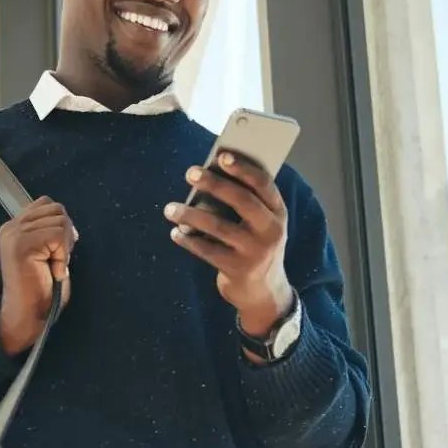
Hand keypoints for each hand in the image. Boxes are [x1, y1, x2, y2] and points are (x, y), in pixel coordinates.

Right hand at [0, 196, 77, 354]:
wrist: (27, 315)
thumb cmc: (40, 290)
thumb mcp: (46, 252)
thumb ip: (49, 231)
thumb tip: (65, 219)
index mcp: (14, 227)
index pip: (46, 203)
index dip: (61, 224)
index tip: (58, 250)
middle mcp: (11, 227)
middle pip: (56, 209)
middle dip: (66, 235)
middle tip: (57, 260)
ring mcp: (15, 235)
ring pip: (60, 221)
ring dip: (64, 248)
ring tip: (52, 267)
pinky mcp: (22, 245)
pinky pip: (58, 235)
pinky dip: (62, 255)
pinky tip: (53, 271)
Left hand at [164, 152, 293, 333]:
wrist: (264, 292)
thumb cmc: (256, 246)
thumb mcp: (262, 224)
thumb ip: (246, 202)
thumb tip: (211, 173)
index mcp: (278, 213)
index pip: (264, 184)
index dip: (243, 169)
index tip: (221, 156)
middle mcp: (270, 231)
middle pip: (242, 201)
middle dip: (214, 184)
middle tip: (190, 173)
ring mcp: (255, 251)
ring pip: (218, 226)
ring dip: (190, 215)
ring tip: (169, 209)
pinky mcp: (237, 269)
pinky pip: (207, 251)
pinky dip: (188, 240)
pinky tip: (176, 233)